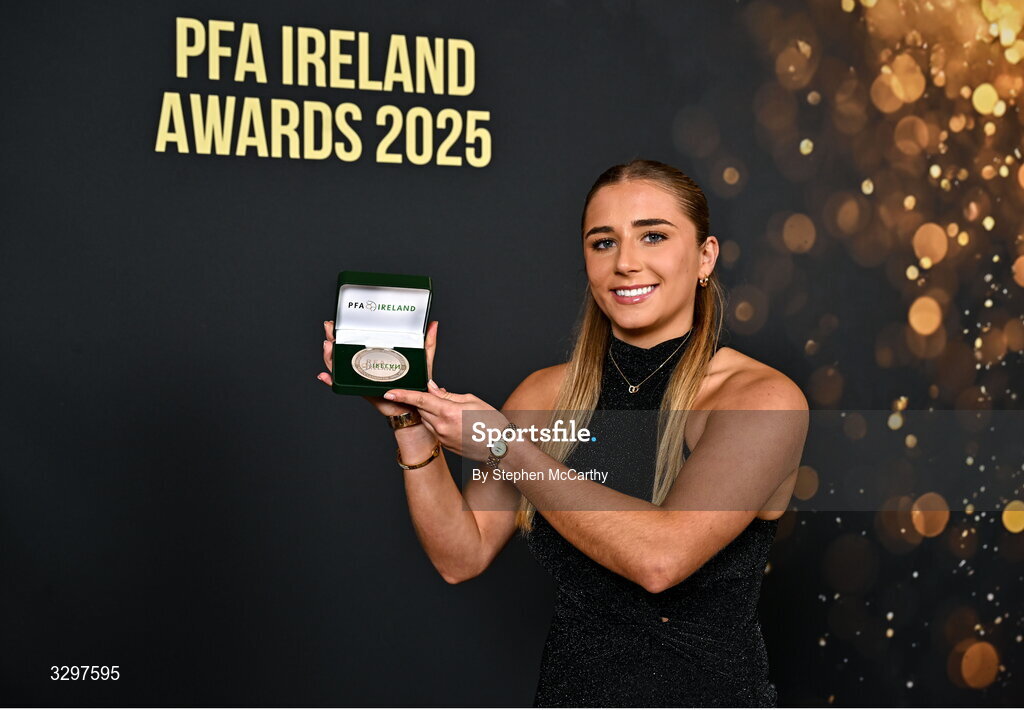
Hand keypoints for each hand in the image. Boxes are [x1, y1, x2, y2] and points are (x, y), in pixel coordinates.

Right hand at [317, 319, 427, 416]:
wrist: (412, 407)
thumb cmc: (417, 385)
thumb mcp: (422, 361)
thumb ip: (427, 343)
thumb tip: (433, 323)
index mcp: (377, 355)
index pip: (358, 340)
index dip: (345, 331)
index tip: (339, 321)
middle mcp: (365, 364)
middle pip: (343, 350)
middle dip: (333, 339)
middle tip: (330, 331)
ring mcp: (360, 376)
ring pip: (338, 365)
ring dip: (329, 356)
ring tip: (329, 347)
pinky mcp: (360, 389)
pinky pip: (341, 385)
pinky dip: (331, 381)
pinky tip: (324, 376)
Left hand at [382, 381, 505, 460]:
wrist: (501, 447)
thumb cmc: (491, 422)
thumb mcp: (472, 400)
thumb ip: (448, 394)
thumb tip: (432, 389)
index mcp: (449, 412)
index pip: (420, 400)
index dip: (403, 395)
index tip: (390, 392)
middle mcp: (442, 427)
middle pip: (421, 409)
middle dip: (422, 400)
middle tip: (432, 394)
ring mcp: (442, 438)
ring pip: (427, 419)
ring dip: (431, 411)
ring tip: (450, 409)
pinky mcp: (445, 445)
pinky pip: (434, 429)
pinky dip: (437, 421)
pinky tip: (453, 420)